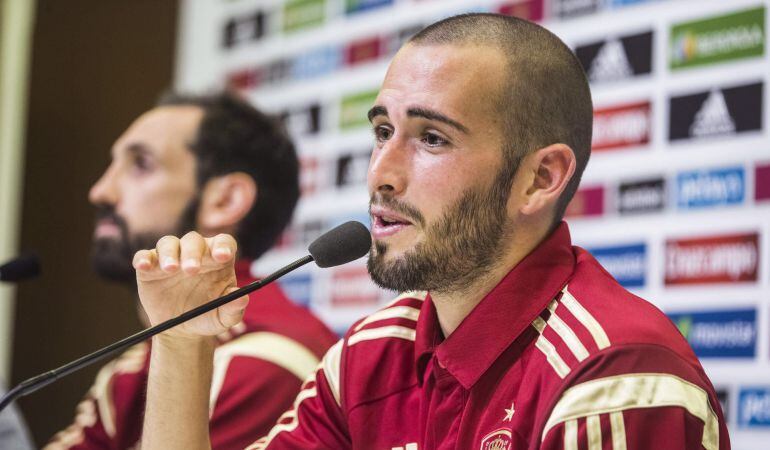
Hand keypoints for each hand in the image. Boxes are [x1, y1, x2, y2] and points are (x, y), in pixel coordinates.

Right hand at [133, 232, 248, 337]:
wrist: (182, 330)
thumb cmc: (208, 316)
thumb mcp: (224, 318)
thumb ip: (234, 309)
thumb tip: (243, 298)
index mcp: (218, 260)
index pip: (224, 242)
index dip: (223, 246)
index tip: (223, 256)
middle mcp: (195, 253)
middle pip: (194, 240)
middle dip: (193, 253)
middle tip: (192, 270)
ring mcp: (171, 257)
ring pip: (169, 243)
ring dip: (170, 253)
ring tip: (171, 269)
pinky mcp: (150, 268)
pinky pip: (144, 256)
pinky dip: (143, 258)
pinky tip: (144, 266)